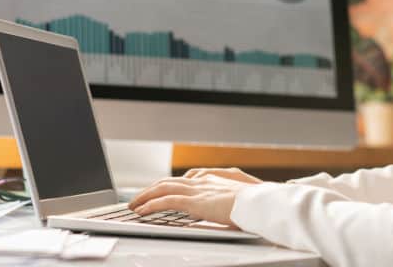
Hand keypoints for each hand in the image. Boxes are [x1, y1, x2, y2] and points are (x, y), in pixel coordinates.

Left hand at [128, 168, 262, 226]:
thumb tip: (214, 211)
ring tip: (133, 205)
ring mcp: (197, 190)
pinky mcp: (194, 202)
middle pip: (168, 182)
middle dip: (150, 189)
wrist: (259, 203)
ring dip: (145, 196)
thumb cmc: (252, 205)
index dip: (166, 186)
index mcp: (210, 181)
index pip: (182, 181)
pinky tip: (142, 211)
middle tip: (137, 199)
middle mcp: (201, 182)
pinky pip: (166, 201)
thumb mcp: (234, 203)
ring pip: (162, 188)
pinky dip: (151, 205)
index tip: (156, 191)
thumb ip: (220, 204)